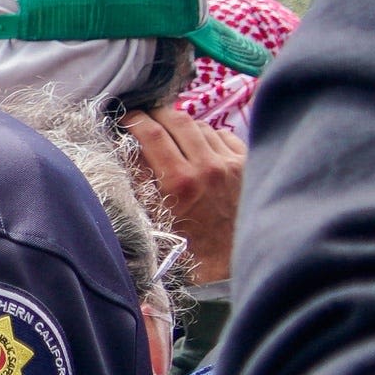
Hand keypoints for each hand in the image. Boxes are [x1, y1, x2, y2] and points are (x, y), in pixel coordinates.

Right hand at [122, 105, 243, 285]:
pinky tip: (200, 146)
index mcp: (179, 181)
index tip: (127, 119)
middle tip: (147, 116)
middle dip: (158, 113)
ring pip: (201, 125)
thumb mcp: (152, 215)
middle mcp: (207, 167)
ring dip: (183, 126)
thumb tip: (127, 148)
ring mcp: (231, 164)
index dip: (135, 120)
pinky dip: (208, 136)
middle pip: (178, 120)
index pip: (152, 133)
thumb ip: (139, 179)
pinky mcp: (246, 165)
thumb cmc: (184, 243)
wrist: (226, 261)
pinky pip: (223, 135)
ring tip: (173, 133)